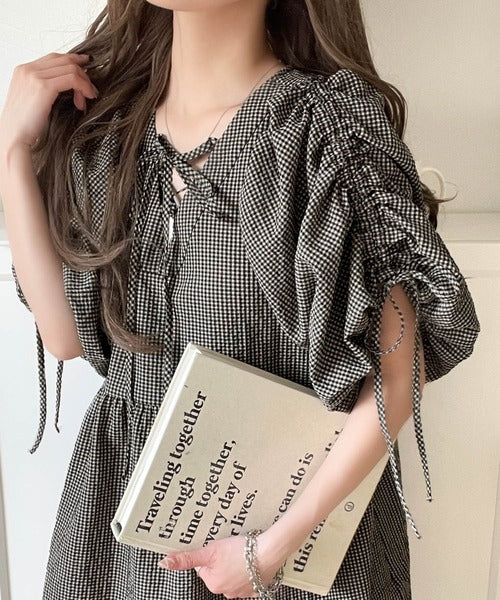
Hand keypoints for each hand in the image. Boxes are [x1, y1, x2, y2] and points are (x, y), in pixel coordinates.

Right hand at [0, 52, 98, 150]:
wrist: (14, 137)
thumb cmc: (24, 126)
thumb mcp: (33, 101)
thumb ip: (45, 89)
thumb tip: (67, 88)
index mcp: (23, 70)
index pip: (53, 57)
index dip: (73, 61)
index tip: (86, 67)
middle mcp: (27, 69)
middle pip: (64, 60)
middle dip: (82, 73)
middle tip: (91, 89)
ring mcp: (34, 76)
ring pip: (70, 68)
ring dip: (84, 82)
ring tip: (88, 98)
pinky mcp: (43, 86)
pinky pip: (72, 78)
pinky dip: (83, 87)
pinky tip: (86, 98)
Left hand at [158, 533, 284, 598]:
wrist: (268, 552)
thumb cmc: (239, 551)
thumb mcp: (209, 551)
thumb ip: (186, 559)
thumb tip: (164, 563)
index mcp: (213, 584)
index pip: (204, 568)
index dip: (211, 555)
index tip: (219, 548)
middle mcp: (226, 592)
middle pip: (218, 572)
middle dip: (222, 560)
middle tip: (230, 548)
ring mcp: (243, 592)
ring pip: (233, 575)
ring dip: (236, 565)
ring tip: (242, 553)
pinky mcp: (256, 588)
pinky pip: (248, 579)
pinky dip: (248, 571)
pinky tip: (251, 562)